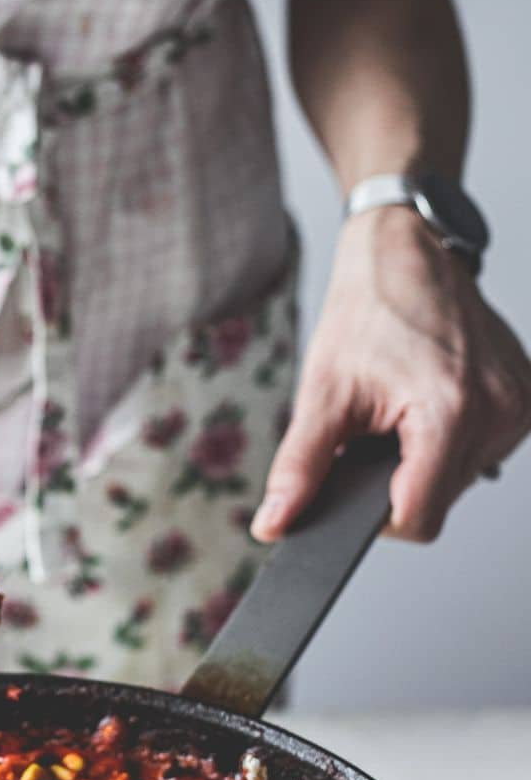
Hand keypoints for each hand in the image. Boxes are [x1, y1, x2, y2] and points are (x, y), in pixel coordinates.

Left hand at [252, 206, 530, 543]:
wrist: (406, 254)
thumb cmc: (367, 314)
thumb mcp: (321, 395)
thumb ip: (299, 469)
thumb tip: (273, 525)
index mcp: (450, 415)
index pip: (419, 519)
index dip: (377, 519)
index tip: (353, 487)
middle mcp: (499, 414)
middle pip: (438, 501)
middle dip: (397, 481)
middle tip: (373, 433)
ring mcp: (519, 406)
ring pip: (459, 480)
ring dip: (423, 461)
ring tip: (401, 412)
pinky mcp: (526, 399)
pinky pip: (480, 451)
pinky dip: (448, 441)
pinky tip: (428, 404)